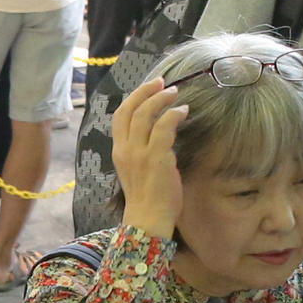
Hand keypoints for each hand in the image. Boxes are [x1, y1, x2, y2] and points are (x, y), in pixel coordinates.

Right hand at [112, 75, 188, 242]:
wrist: (148, 219)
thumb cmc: (148, 198)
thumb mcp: (137, 170)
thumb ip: (141, 150)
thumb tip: (158, 131)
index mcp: (118, 151)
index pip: (120, 116)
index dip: (134, 97)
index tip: (149, 88)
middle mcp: (125, 149)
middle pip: (130, 109)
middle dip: (146, 91)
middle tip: (163, 83)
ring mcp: (139, 153)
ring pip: (146, 114)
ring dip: (161, 99)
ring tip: (175, 93)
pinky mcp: (156, 157)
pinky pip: (164, 127)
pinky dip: (174, 115)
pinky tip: (184, 112)